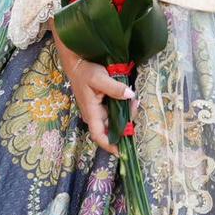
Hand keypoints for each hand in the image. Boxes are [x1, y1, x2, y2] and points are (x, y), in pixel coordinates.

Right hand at [54, 23, 133, 153]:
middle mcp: (95, 114)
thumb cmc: (85, 71)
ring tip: (135, 102)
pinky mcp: (103, 104)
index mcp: (91, 112)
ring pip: (115, 120)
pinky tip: (131, 100)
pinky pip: (115, 111)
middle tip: (136, 107)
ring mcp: (99, 110)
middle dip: (126, 124)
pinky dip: (124, 108)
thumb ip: (114, 88)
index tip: (122, 152)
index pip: (99, 135)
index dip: (110, 145)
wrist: (78, 63)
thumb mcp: (99, 77)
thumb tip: (130, 95)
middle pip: (111, 129)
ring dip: (127, 115)